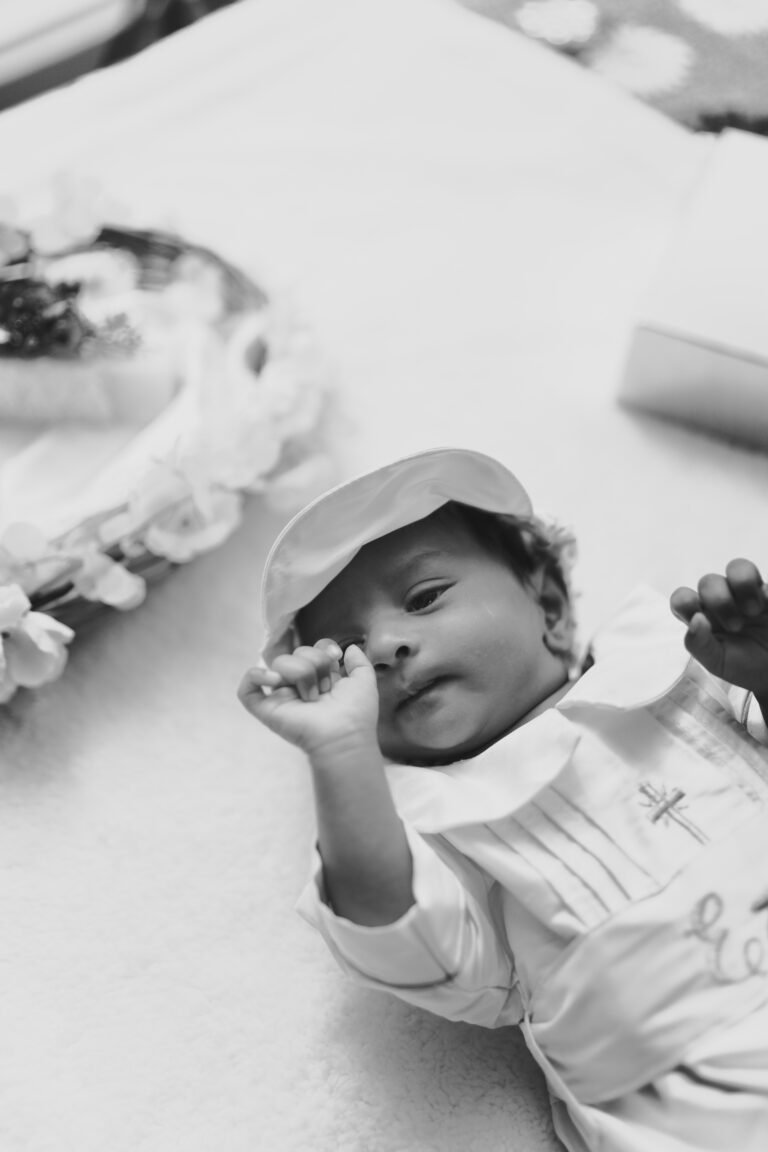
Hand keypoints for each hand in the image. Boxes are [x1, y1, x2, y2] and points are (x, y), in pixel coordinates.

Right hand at [237, 640, 379, 757]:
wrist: (344, 735)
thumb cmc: (356, 713)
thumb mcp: (364, 681)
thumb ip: (359, 662)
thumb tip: (349, 648)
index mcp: (320, 678)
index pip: (313, 649)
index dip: (324, 649)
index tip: (336, 658)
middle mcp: (299, 685)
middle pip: (298, 652)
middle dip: (315, 664)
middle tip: (325, 689)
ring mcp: (281, 696)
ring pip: (280, 663)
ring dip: (300, 674)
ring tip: (312, 697)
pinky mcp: (265, 709)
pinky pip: (247, 688)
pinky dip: (256, 676)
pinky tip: (276, 680)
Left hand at [670, 559, 767, 697]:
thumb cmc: (743, 665)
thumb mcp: (716, 662)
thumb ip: (698, 643)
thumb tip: (696, 618)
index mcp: (701, 616)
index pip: (682, 597)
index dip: (686, 602)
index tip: (702, 621)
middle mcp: (721, 600)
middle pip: (708, 582)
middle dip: (721, 602)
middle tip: (736, 627)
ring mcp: (746, 593)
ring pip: (736, 567)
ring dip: (742, 587)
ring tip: (753, 611)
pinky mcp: (767, 593)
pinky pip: (762, 579)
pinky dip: (764, 592)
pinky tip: (767, 607)